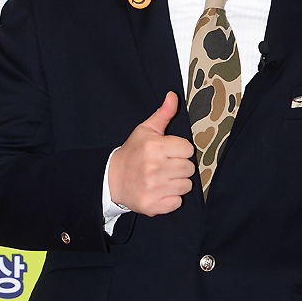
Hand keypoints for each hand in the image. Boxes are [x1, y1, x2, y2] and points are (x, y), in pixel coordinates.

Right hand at [108, 91, 194, 215]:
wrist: (112, 179)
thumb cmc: (133, 153)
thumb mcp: (145, 130)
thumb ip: (163, 114)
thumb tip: (173, 96)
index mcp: (155, 146)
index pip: (188, 149)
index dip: (180, 150)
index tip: (169, 152)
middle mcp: (154, 167)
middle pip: (189, 168)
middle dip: (180, 167)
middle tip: (165, 166)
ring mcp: (153, 187)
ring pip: (186, 186)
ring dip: (177, 183)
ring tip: (163, 179)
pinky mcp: (152, 205)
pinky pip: (177, 202)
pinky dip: (171, 199)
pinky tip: (160, 191)